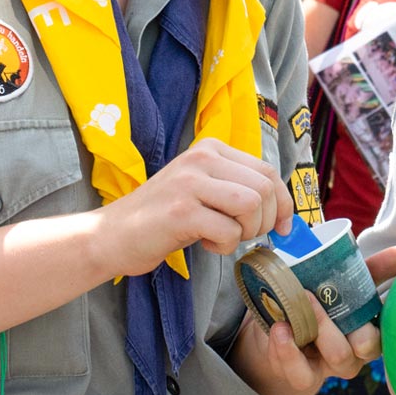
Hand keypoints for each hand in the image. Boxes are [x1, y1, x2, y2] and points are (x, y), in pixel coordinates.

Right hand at [90, 138, 292, 278]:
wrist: (112, 234)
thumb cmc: (161, 217)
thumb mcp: (201, 189)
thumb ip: (236, 188)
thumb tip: (283, 211)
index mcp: (210, 149)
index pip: (267, 171)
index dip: (283, 203)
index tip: (284, 227)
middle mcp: (201, 158)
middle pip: (264, 188)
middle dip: (265, 221)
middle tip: (243, 235)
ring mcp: (190, 183)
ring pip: (251, 206)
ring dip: (245, 232)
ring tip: (222, 236)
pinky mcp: (182, 212)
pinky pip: (229, 231)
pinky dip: (225, 245)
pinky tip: (204, 242)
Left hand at [232, 246, 395, 394]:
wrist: (275, 334)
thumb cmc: (316, 305)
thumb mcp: (340, 283)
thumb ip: (369, 269)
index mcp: (369, 325)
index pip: (390, 320)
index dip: (393, 306)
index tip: (383, 289)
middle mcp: (356, 350)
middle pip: (370, 345)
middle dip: (358, 326)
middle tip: (337, 297)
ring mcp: (331, 365)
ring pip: (340, 356)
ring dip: (321, 327)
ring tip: (299, 302)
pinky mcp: (304, 377)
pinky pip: (302, 372)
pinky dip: (289, 351)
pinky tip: (280, 329)